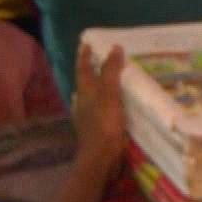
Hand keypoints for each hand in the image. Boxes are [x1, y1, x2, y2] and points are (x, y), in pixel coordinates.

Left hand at [73, 44, 127, 169]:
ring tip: (115, 79)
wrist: (101, 159)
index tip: (87, 43)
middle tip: (105, 58)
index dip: (84, 55)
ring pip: (94, 96)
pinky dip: (110, 102)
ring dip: (102, 86)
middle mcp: (85, 103)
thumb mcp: (109, 94)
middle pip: (87, 82)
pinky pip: (103, 109)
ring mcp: (90, 117)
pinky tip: (119, 105)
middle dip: (93, 70)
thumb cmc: (104, 124)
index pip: (83, 68)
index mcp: (85, 92)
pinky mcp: (99, 129)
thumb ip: (111, 71)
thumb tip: (114, 48)